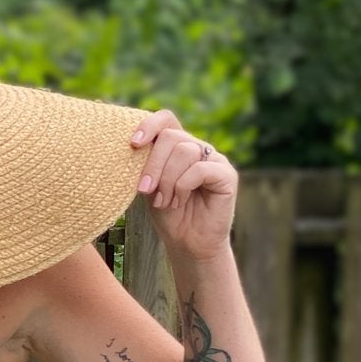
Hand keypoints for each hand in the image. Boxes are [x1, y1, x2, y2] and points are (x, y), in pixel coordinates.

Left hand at [129, 108, 237, 262]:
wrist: (188, 243)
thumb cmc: (167, 214)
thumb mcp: (149, 186)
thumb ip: (146, 163)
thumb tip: (134, 144)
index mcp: (178, 146)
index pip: (166, 119)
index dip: (149, 125)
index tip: (133, 144)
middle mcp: (197, 148)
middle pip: (171, 136)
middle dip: (153, 164)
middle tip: (144, 190)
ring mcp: (214, 159)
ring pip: (184, 151)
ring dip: (167, 179)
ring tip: (164, 201)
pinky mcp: (227, 174)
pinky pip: (199, 168)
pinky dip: (182, 186)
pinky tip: (178, 201)